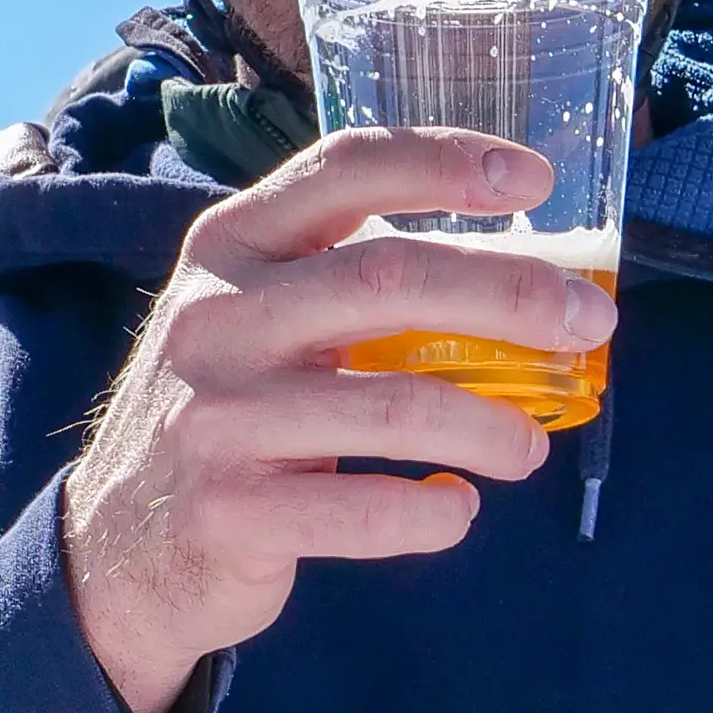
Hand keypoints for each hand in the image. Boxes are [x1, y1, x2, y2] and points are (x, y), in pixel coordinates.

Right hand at [58, 128, 616, 712]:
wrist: (120, 548)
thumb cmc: (229, 415)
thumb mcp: (257, 322)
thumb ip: (348, 283)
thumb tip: (525, 284)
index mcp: (230, 247)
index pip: (345, 169)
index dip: (446, 164)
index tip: (539, 180)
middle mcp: (216, 317)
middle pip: (389, 278)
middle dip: (512, 294)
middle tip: (593, 322)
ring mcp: (215, 417)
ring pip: (395, 405)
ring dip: (491, 426)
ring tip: (532, 447)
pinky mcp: (230, 512)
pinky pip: (367, 510)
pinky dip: (433, 514)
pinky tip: (454, 510)